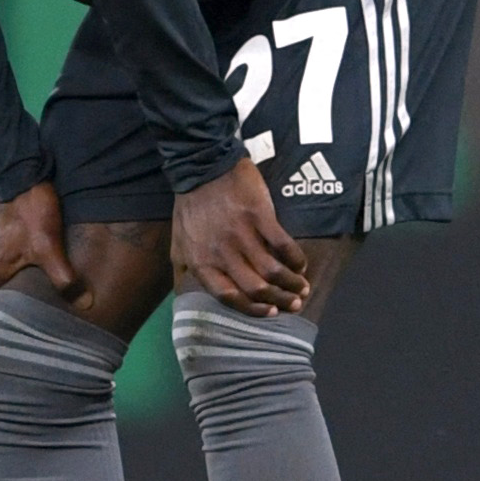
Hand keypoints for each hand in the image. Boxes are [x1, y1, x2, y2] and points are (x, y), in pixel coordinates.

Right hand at [0, 180, 79, 312]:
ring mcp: (2, 247)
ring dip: (21, 288)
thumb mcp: (47, 246)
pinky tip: (50, 272)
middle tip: (32, 322)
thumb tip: (85, 306)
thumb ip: (63, 277)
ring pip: (7, 276)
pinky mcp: (14, 235)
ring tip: (46, 302)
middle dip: (9, 309)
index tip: (2, 330)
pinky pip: (17, 261)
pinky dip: (29, 270)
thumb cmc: (28, 211)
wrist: (25, 171)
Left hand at [171, 158, 308, 314]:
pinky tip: (300, 263)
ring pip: (272, 270)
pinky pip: (283, 244)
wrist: (201, 167)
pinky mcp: (259, 216)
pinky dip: (295, 258)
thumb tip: (184, 297)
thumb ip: (183, 271)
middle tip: (294, 303)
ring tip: (302, 287)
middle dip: (279, 301)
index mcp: (201, 263)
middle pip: (256, 288)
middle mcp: (222, 253)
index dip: (253, 309)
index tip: (270, 313)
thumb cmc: (190, 207)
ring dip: (291, 283)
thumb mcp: (177, 243)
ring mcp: (241, 235)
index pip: (229, 297)